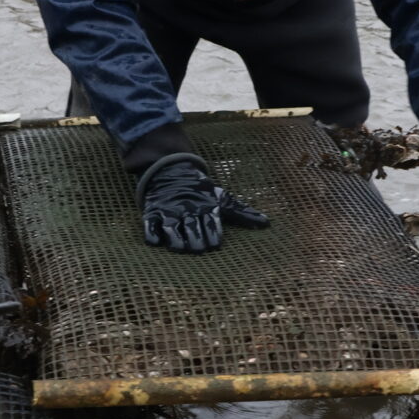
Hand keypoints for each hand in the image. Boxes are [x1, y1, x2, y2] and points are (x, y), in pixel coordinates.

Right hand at [136, 154, 269, 252]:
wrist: (172, 170)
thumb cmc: (201, 192)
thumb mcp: (222, 199)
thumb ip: (242, 213)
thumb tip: (267, 223)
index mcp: (207, 207)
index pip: (213, 226)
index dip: (214, 236)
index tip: (215, 245)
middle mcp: (189, 210)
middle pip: (193, 231)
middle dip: (197, 242)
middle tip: (199, 248)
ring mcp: (169, 212)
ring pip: (173, 231)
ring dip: (178, 242)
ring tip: (182, 248)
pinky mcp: (152, 214)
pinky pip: (150, 228)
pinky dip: (153, 236)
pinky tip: (158, 242)